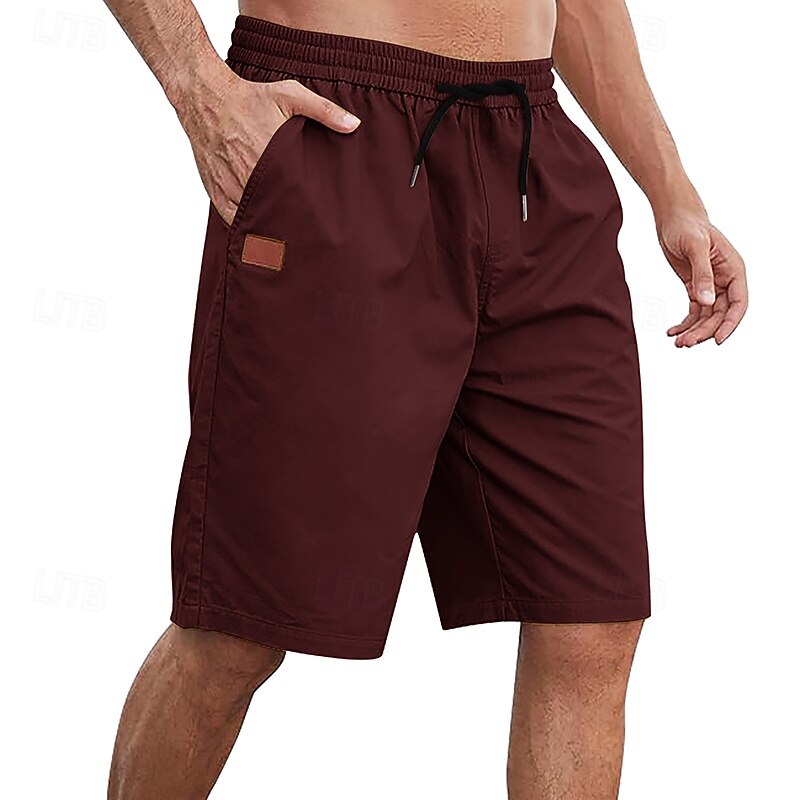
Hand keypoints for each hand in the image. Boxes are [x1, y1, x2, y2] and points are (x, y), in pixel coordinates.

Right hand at [176, 63, 360, 224]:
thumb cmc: (248, 97)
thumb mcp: (290, 96)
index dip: (303, 217)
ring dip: (266, 231)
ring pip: (250, 221)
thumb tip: (353, 124)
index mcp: (270, 160)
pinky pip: (231, 219)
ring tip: (283, 245)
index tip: (315, 227)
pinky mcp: (215, 190)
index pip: (291, 200)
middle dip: (287, 228)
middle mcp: (248, 178)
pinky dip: (243, 227)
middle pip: (272, 215)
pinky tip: (257, 236)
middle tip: (302, 240)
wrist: (205, 97)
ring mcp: (229, 187)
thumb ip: (324, 111)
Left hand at [657, 210, 747, 346]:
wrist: (673, 217)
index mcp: (734, 270)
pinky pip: (694, 311)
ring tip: (677, 342)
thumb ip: (702, 275)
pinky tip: (672, 332)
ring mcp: (710, 285)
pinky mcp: (694, 287)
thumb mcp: (695, 247)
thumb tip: (706, 301)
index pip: (738, 304)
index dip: (730, 324)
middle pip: (719, 315)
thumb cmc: (687, 226)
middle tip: (685, 344)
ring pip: (706, 316)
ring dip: (693, 331)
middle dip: (704, 331)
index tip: (718, 340)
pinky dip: (684, 323)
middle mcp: (725, 280)